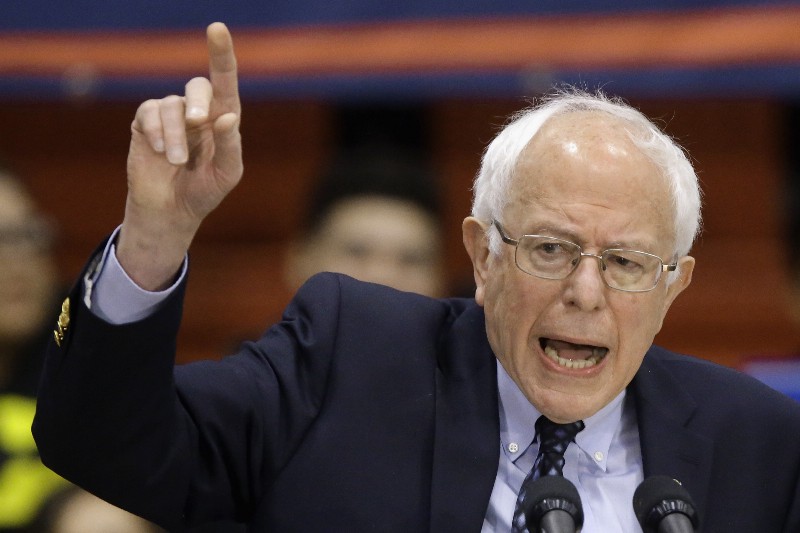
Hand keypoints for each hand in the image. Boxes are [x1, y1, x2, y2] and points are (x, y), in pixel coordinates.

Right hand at [117, 22, 241, 289]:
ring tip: (177, 161)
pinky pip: (149, 113)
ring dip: (176, 135)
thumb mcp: (227, 173)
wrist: (171, 211)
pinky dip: (155, 131)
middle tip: (199, 122)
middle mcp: (197, 111)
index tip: (217, 28)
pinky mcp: (145, 124)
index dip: (221, 54)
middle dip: (198, 102)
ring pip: (172, 106)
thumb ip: (230, 145)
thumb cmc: (205, 190)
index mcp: (221, 118)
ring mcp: (170, 116)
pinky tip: (160, 151)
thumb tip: (228, 116)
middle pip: (198, 86)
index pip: (224, 81)